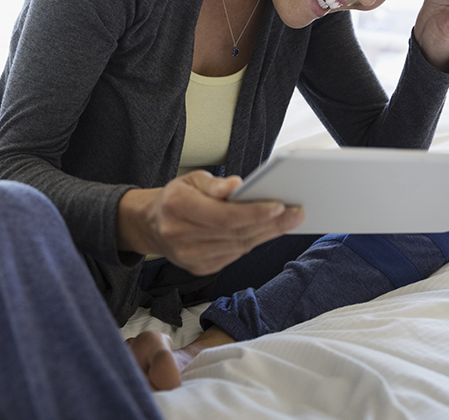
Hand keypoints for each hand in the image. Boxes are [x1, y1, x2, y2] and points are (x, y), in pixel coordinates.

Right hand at [117, 170, 303, 274]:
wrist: (152, 225)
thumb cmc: (177, 197)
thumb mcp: (190, 180)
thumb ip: (214, 184)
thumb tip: (237, 185)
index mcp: (176, 207)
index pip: (223, 215)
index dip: (253, 213)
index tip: (279, 206)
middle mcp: (180, 235)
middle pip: (235, 233)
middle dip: (270, 224)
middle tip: (296, 213)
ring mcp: (189, 257)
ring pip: (238, 247)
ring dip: (267, 234)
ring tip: (289, 220)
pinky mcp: (199, 269)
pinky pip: (233, 256)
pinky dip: (253, 243)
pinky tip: (269, 231)